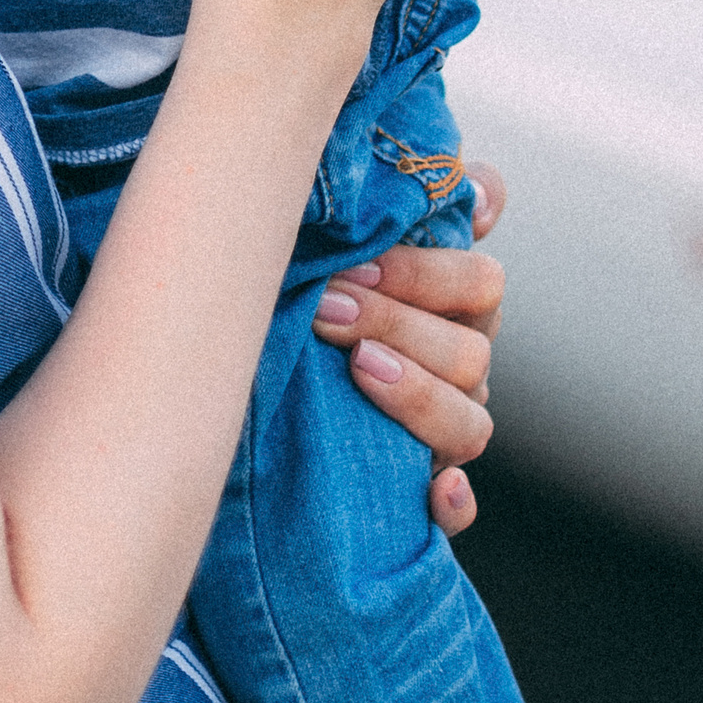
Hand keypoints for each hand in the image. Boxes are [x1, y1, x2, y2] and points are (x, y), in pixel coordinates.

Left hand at [315, 187, 506, 534]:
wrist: (225, 387)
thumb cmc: (281, 291)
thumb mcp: (317, 241)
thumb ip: (383, 203)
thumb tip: (473, 191)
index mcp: (440, 304)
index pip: (477, 281)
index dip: (432, 271)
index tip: (368, 257)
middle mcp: (451, 366)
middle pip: (469, 347)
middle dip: (398, 321)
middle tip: (328, 306)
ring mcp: (437, 433)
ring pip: (472, 422)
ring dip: (420, 394)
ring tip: (359, 368)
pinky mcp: (416, 496)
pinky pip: (456, 510)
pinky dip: (452, 501)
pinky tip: (434, 488)